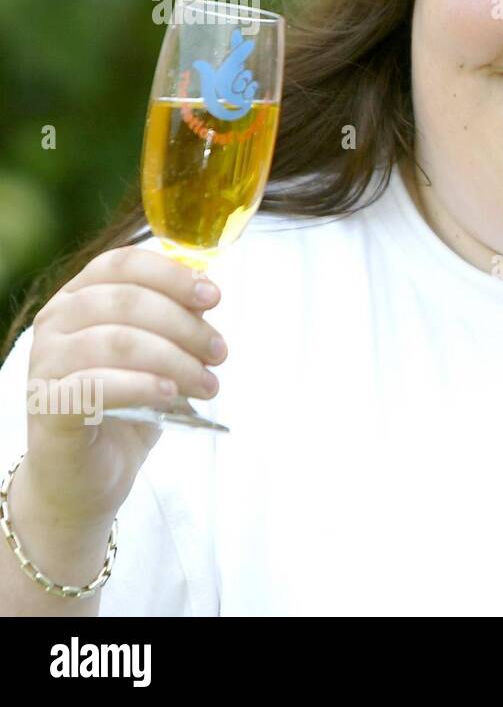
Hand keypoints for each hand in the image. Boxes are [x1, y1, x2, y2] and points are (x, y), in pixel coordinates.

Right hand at [21, 248, 224, 527]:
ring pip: (116, 341)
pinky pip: (96, 384)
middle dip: (185, 325)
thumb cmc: (125, 406)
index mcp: (79, 298)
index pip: (121, 264)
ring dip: (175, 359)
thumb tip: (205, 293)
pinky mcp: (46, 406)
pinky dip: (142, 384)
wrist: (87, 477)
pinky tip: (170, 394)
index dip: (172, 275)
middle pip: (126, 301)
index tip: (214, 297)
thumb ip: (174, 320)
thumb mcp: (157, 355)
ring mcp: (44, 363)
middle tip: (219, 353)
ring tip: (207, 384)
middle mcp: (55, 323)